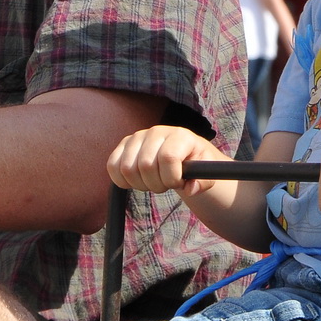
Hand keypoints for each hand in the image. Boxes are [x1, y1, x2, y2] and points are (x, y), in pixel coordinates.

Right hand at [107, 126, 226, 197]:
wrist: (183, 155)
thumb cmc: (195, 164)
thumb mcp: (207, 172)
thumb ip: (204, 182)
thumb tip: (190, 189)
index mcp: (179, 135)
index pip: (168, 158)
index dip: (172, 178)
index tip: (179, 183)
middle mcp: (157, 131)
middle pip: (145, 166)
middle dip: (157, 184)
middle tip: (166, 184)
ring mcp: (137, 137)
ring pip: (127, 169)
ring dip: (141, 184)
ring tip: (153, 181)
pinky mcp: (123, 145)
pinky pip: (112, 166)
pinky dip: (122, 180)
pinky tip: (137, 181)